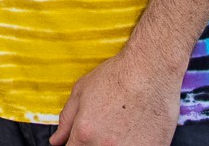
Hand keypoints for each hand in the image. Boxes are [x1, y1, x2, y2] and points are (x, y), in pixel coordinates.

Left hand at [50, 52, 181, 145]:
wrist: (152, 71)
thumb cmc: (120, 77)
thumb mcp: (81, 92)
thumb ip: (66, 120)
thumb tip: (56, 139)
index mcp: (85, 134)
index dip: (75, 144)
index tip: (81, 139)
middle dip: (93, 143)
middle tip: (104, 129)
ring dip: (115, 145)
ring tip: (121, 129)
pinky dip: (134, 144)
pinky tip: (136, 132)